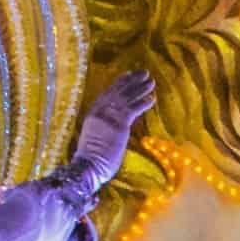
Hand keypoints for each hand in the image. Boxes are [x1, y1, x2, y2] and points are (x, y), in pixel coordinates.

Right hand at [58, 72, 150, 202]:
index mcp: (93, 114)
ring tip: (151, 81)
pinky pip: (133, 110)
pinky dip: (143, 103)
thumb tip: (114, 128)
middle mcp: (100, 112)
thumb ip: (104, 128)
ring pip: (126, 97)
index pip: (107, 94)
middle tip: (144, 72)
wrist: (87, 167)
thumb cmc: (91, 160)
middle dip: (131, 81)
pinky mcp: (119, 125)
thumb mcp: (95, 138)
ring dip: (140, 88)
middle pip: (117, 91)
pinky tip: (152, 98)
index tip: (128, 75)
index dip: (118, 83)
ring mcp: (109, 117)